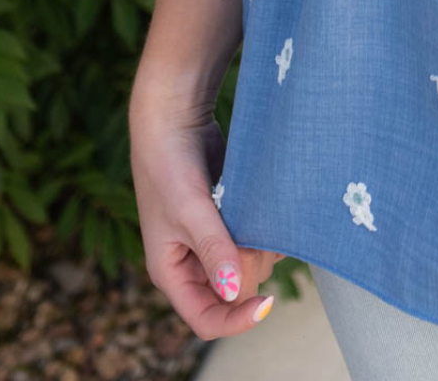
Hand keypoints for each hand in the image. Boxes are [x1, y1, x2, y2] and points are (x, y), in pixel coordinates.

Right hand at [129, 88, 282, 339]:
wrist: (175, 117)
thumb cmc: (170, 164)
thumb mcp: (189, 209)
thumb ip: (213, 249)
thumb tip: (234, 291)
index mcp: (171, 273)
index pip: (207, 319)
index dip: (237, 320)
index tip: (268, 303)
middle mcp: (191, 263)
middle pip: (233, 293)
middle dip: (249, 270)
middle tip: (253, 235)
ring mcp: (211, 241)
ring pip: (248, 265)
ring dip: (259, 248)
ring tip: (257, 216)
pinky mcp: (228, 218)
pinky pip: (254, 238)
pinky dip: (264, 230)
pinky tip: (265, 208)